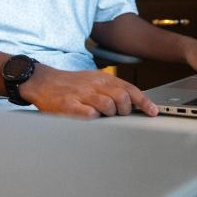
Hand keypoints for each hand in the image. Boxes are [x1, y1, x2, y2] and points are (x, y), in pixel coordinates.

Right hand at [20, 64, 158, 118]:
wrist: (42, 81)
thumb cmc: (70, 84)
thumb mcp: (93, 80)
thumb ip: (112, 89)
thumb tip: (134, 100)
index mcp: (102, 78)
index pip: (129, 88)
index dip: (143, 101)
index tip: (153, 111)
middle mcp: (94, 84)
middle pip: (122, 97)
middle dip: (125, 110)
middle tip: (119, 114)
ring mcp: (81, 94)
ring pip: (108, 106)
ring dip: (110, 114)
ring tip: (102, 115)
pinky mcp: (69, 106)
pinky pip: (89, 114)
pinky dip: (94, 118)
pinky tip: (89, 116)